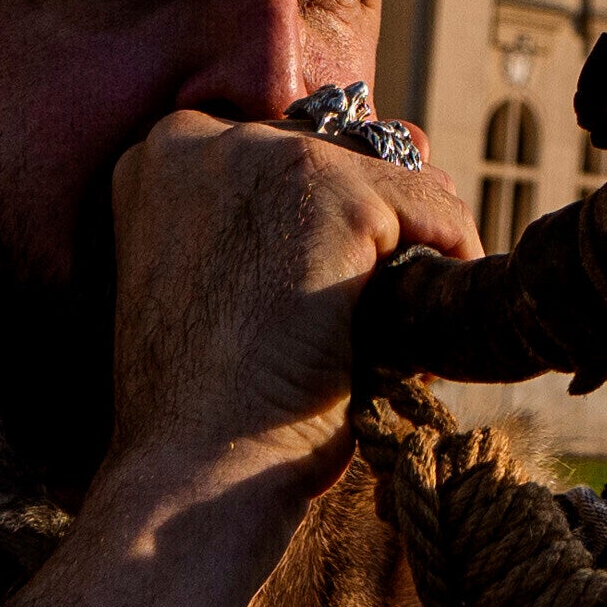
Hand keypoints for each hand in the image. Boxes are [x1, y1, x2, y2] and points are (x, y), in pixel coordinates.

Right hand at [0, 109, 480, 606]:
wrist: (196, 470)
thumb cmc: (211, 404)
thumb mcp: (229, 283)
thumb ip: (287, 212)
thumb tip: (412, 136)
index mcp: (160, 158)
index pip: (290, 146)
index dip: (322, 224)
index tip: (315, 292)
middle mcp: (200, 137)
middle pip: (346, 156)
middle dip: (372, 237)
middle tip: (343, 327)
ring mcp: (265, 155)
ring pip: (399, 180)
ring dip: (408, 258)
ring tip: (367, 338)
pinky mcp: (329, 189)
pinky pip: (435, 209)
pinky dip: (446, 271)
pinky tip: (403, 338)